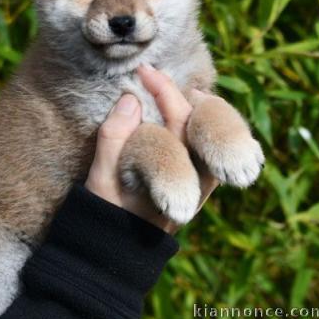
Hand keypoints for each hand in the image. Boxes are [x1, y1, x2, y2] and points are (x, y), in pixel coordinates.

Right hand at [85, 65, 217, 233]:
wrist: (123, 247)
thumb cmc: (109, 211)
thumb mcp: (101, 178)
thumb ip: (113, 138)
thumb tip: (130, 100)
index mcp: (170, 179)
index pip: (174, 122)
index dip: (161, 92)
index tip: (143, 72)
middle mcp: (196, 181)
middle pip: (197, 124)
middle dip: (178, 93)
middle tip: (155, 76)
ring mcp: (205, 183)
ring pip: (217, 135)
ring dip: (200, 106)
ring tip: (180, 88)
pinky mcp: (204, 184)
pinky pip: (214, 145)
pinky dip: (206, 120)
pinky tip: (192, 107)